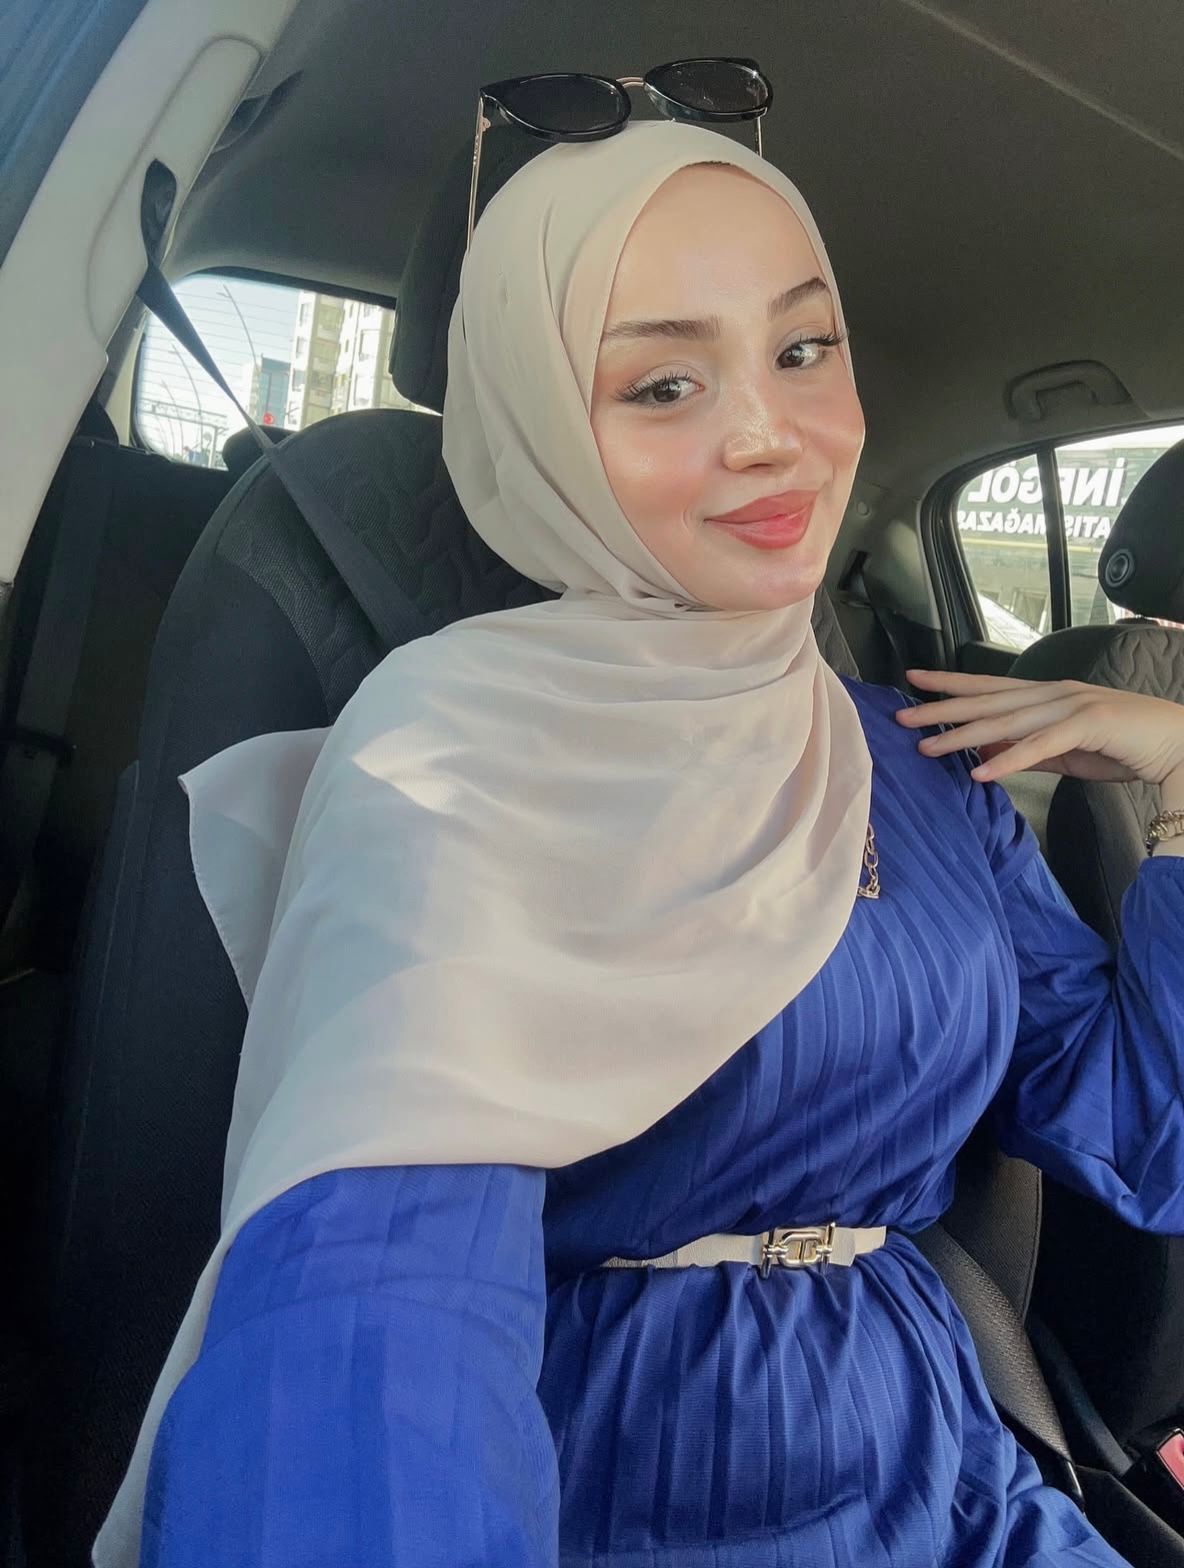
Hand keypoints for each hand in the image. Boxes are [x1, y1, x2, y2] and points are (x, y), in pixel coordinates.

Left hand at [895, 669, 1183, 791]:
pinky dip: (1008, 759)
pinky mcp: (1089, 726)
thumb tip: (989, 754)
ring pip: (1005, 721)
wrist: (1178, 744)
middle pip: (987, 700)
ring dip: (963, 736)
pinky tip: (980, 771)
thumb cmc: (1124, 746)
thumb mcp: (1066, 749)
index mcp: (1047, 694)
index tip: (913, 681)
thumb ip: (1029, 749)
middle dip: (941, 707)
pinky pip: (1041, 746)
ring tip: (927, 747)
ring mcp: (1071, 705)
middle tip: (901, 715)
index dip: (950, 683)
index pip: (989, 686)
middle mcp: (1054, 693)